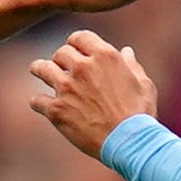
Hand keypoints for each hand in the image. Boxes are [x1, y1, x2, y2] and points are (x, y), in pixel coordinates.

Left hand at [29, 29, 158, 157]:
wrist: (130, 142)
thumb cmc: (140, 114)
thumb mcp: (143, 84)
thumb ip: (131, 64)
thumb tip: (126, 52)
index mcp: (104, 56)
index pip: (80, 37)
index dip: (76, 43)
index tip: (75, 50)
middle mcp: (83, 67)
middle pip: (61, 52)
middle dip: (61, 58)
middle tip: (61, 66)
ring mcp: (67, 88)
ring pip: (41, 68)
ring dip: (40, 69)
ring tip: (38, 70)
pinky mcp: (57, 110)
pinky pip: (37, 100)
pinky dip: (38, 102)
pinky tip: (41, 104)